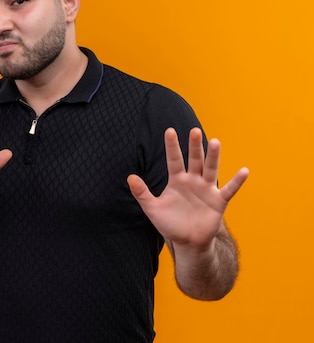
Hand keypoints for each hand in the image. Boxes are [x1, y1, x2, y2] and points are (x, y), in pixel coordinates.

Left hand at [127, 127, 248, 249]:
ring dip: (213, 156)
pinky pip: (229, 190)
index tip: (169, 130)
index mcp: (177, 180)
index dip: (171, 146)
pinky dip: (237, 181)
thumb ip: (142, 193)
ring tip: (215, 142)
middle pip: (194, 160)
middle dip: (194, 146)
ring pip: (211, 169)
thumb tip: (129, 177)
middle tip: (194, 130)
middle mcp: (193, 181)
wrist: (187, 242)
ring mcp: (206, 189)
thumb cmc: (170, 223)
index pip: (173, 159)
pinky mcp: (218, 201)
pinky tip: (244, 171)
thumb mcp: (152, 208)